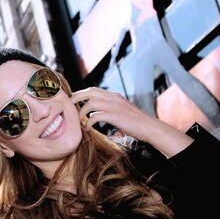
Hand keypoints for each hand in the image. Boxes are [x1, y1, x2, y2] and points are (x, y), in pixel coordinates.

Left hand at [71, 87, 192, 156]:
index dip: (81, 94)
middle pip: (89, 92)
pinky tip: (88, 129)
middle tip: (69, 106)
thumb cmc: (137, 124)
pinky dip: (89, 122)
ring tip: (79, 121)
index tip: (73, 102)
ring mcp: (114, 106)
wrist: (150, 128)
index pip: (93, 90)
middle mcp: (113, 98)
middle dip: (76, 98)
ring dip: (82, 112)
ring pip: (90, 103)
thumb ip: (111, 113)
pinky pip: (95, 116)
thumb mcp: (123, 113)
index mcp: (114, 96)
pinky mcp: (115, 116)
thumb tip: (100, 120)